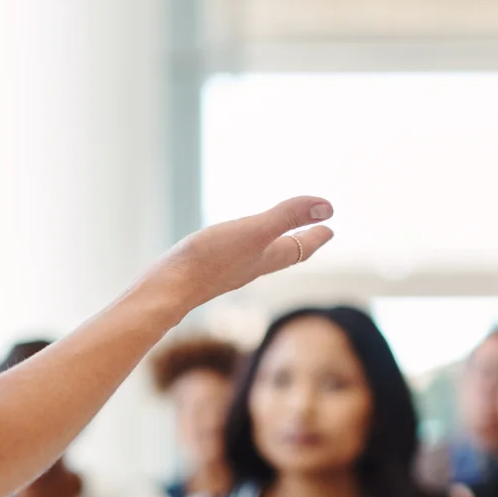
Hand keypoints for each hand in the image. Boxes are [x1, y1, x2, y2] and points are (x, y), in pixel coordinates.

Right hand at [137, 196, 333, 316]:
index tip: (330, 228)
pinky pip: (232, 256)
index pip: (299, 248)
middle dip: (299, 242)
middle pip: (282, 254)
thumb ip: (287, 217)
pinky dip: (243, 247)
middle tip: (313, 233)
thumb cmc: (210, 260)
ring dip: (273, 246)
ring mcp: (226, 270)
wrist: (167, 288)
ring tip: (276, 238)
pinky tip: (229, 245)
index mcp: (265, 258)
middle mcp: (249, 267)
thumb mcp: (254, 231)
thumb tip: (328, 207)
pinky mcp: (204, 269)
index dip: (316, 236)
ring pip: (258, 257)